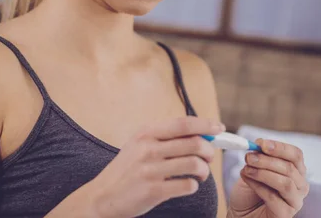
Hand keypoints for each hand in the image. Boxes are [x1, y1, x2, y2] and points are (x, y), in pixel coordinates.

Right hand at [87, 116, 224, 217]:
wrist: (101, 196)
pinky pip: (186, 185)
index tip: (219, 128)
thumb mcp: (139, 145)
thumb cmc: (127, 170)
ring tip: (200, 174)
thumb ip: (165, 137)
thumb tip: (201, 133)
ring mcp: (149, 170)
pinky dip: (193, 186)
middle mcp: (147, 149)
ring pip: (194, 164)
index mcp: (146, 133)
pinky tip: (188, 186)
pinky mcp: (152, 191)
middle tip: (209, 157)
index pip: (183, 123)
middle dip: (209, 150)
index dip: (206, 124)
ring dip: (204, 170)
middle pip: (193, 143)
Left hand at [227, 139, 309, 217]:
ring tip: (246, 169)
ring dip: (263, 173)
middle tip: (249, 157)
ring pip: (285, 183)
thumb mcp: (254, 168)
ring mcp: (295, 202)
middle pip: (290, 168)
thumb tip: (259, 144)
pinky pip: (273, 198)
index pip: (296, 155)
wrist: (242, 214)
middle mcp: (300, 186)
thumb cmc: (250, 191)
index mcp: (296, 171)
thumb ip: (259, 156)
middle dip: (267, 160)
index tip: (261, 143)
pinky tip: (246, 179)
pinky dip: (258, 186)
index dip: (279, 147)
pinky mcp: (286, 215)